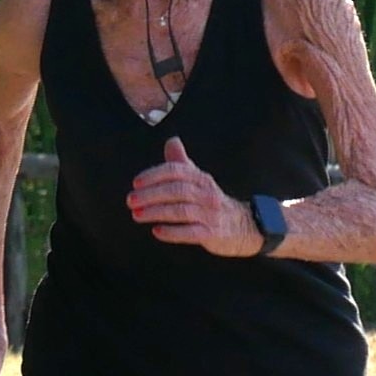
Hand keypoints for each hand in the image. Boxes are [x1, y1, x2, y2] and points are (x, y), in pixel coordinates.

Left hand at [127, 137, 262, 255]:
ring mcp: (210, 214)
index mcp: (201, 178)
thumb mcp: (199, 180)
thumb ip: (182, 163)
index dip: (154, 175)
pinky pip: (190, 233)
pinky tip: (157, 231)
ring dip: (156, 212)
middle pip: (176, 190)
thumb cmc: (213, 202)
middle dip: (150, 194)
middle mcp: (206, 193)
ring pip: (181, 211)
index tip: (136, 182)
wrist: (244, 225)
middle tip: (131, 200)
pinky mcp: (212, 234)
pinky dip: (172, 232)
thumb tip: (171, 141)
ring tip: (137, 215)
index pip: (176, 171)